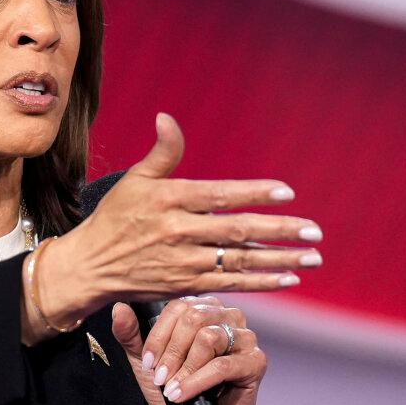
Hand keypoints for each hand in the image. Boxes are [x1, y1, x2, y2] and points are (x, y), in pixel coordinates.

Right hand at [36, 113, 322, 328]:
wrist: (90, 266)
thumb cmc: (114, 218)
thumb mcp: (133, 180)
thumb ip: (161, 153)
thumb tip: (167, 118)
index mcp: (169, 200)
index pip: (219, 195)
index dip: (255, 194)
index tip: (287, 192)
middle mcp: (178, 232)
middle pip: (237, 231)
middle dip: (280, 230)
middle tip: (314, 230)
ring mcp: (183, 263)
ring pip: (239, 261)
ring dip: (280, 259)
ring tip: (312, 256)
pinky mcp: (185, 286)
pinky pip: (230, 284)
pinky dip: (260, 282)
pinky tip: (287, 277)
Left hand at [109, 296, 264, 404]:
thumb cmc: (175, 387)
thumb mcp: (147, 362)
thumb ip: (132, 336)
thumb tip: (118, 308)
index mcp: (204, 307)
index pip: (178, 306)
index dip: (158, 335)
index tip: (146, 362)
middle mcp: (228, 315)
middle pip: (194, 318)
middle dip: (171, 351)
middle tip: (159, 377)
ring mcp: (245, 337)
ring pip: (209, 338)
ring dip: (184, 367)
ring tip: (172, 387)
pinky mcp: (256, 362)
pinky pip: (222, 365)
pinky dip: (197, 381)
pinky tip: (182, 394)